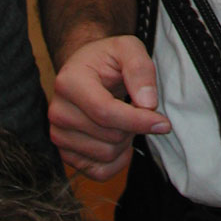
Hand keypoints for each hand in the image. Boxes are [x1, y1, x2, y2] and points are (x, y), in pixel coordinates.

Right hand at [49, 35, 169, 179]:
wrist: (85, 70)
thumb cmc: (106, 58)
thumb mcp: (127, 48)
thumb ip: (140, 69)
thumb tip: (148, 103)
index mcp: (69, 82)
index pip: (105, 112)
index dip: (137, 121)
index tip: (162, 122)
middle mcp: (58, 111)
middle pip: (109, 136)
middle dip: (133, 126)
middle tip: (135, 107)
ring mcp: (59, 135)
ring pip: (106, 155)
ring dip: (126, 142)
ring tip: (125, 119)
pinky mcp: (65, 154)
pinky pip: (99, 172)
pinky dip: (118, 161)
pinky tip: (120, 140)